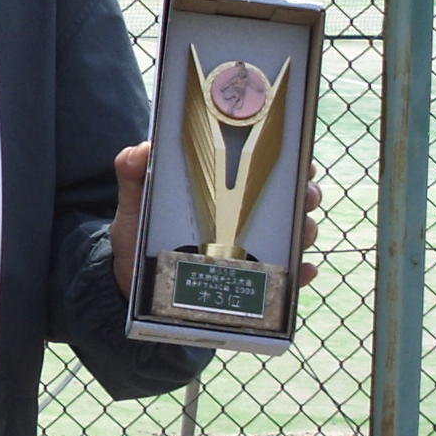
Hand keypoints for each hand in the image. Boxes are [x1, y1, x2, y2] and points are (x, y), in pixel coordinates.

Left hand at [110, 143, 324, 295]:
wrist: (129, 285)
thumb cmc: (136, 240)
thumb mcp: (133, 207)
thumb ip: (132, 177)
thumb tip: (141, 149)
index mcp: (218, 193)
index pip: (259, 170)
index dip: (285, 160)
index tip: (299, 158)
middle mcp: (239, 218)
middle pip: (288, 200)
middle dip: (307, 194)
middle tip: (305, 196)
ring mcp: (249, 250)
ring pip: (293, 235)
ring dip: (306, 230)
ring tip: (303, 233)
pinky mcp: (250, 282)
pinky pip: (283, 279)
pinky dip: (298, 275)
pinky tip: (302, 272)